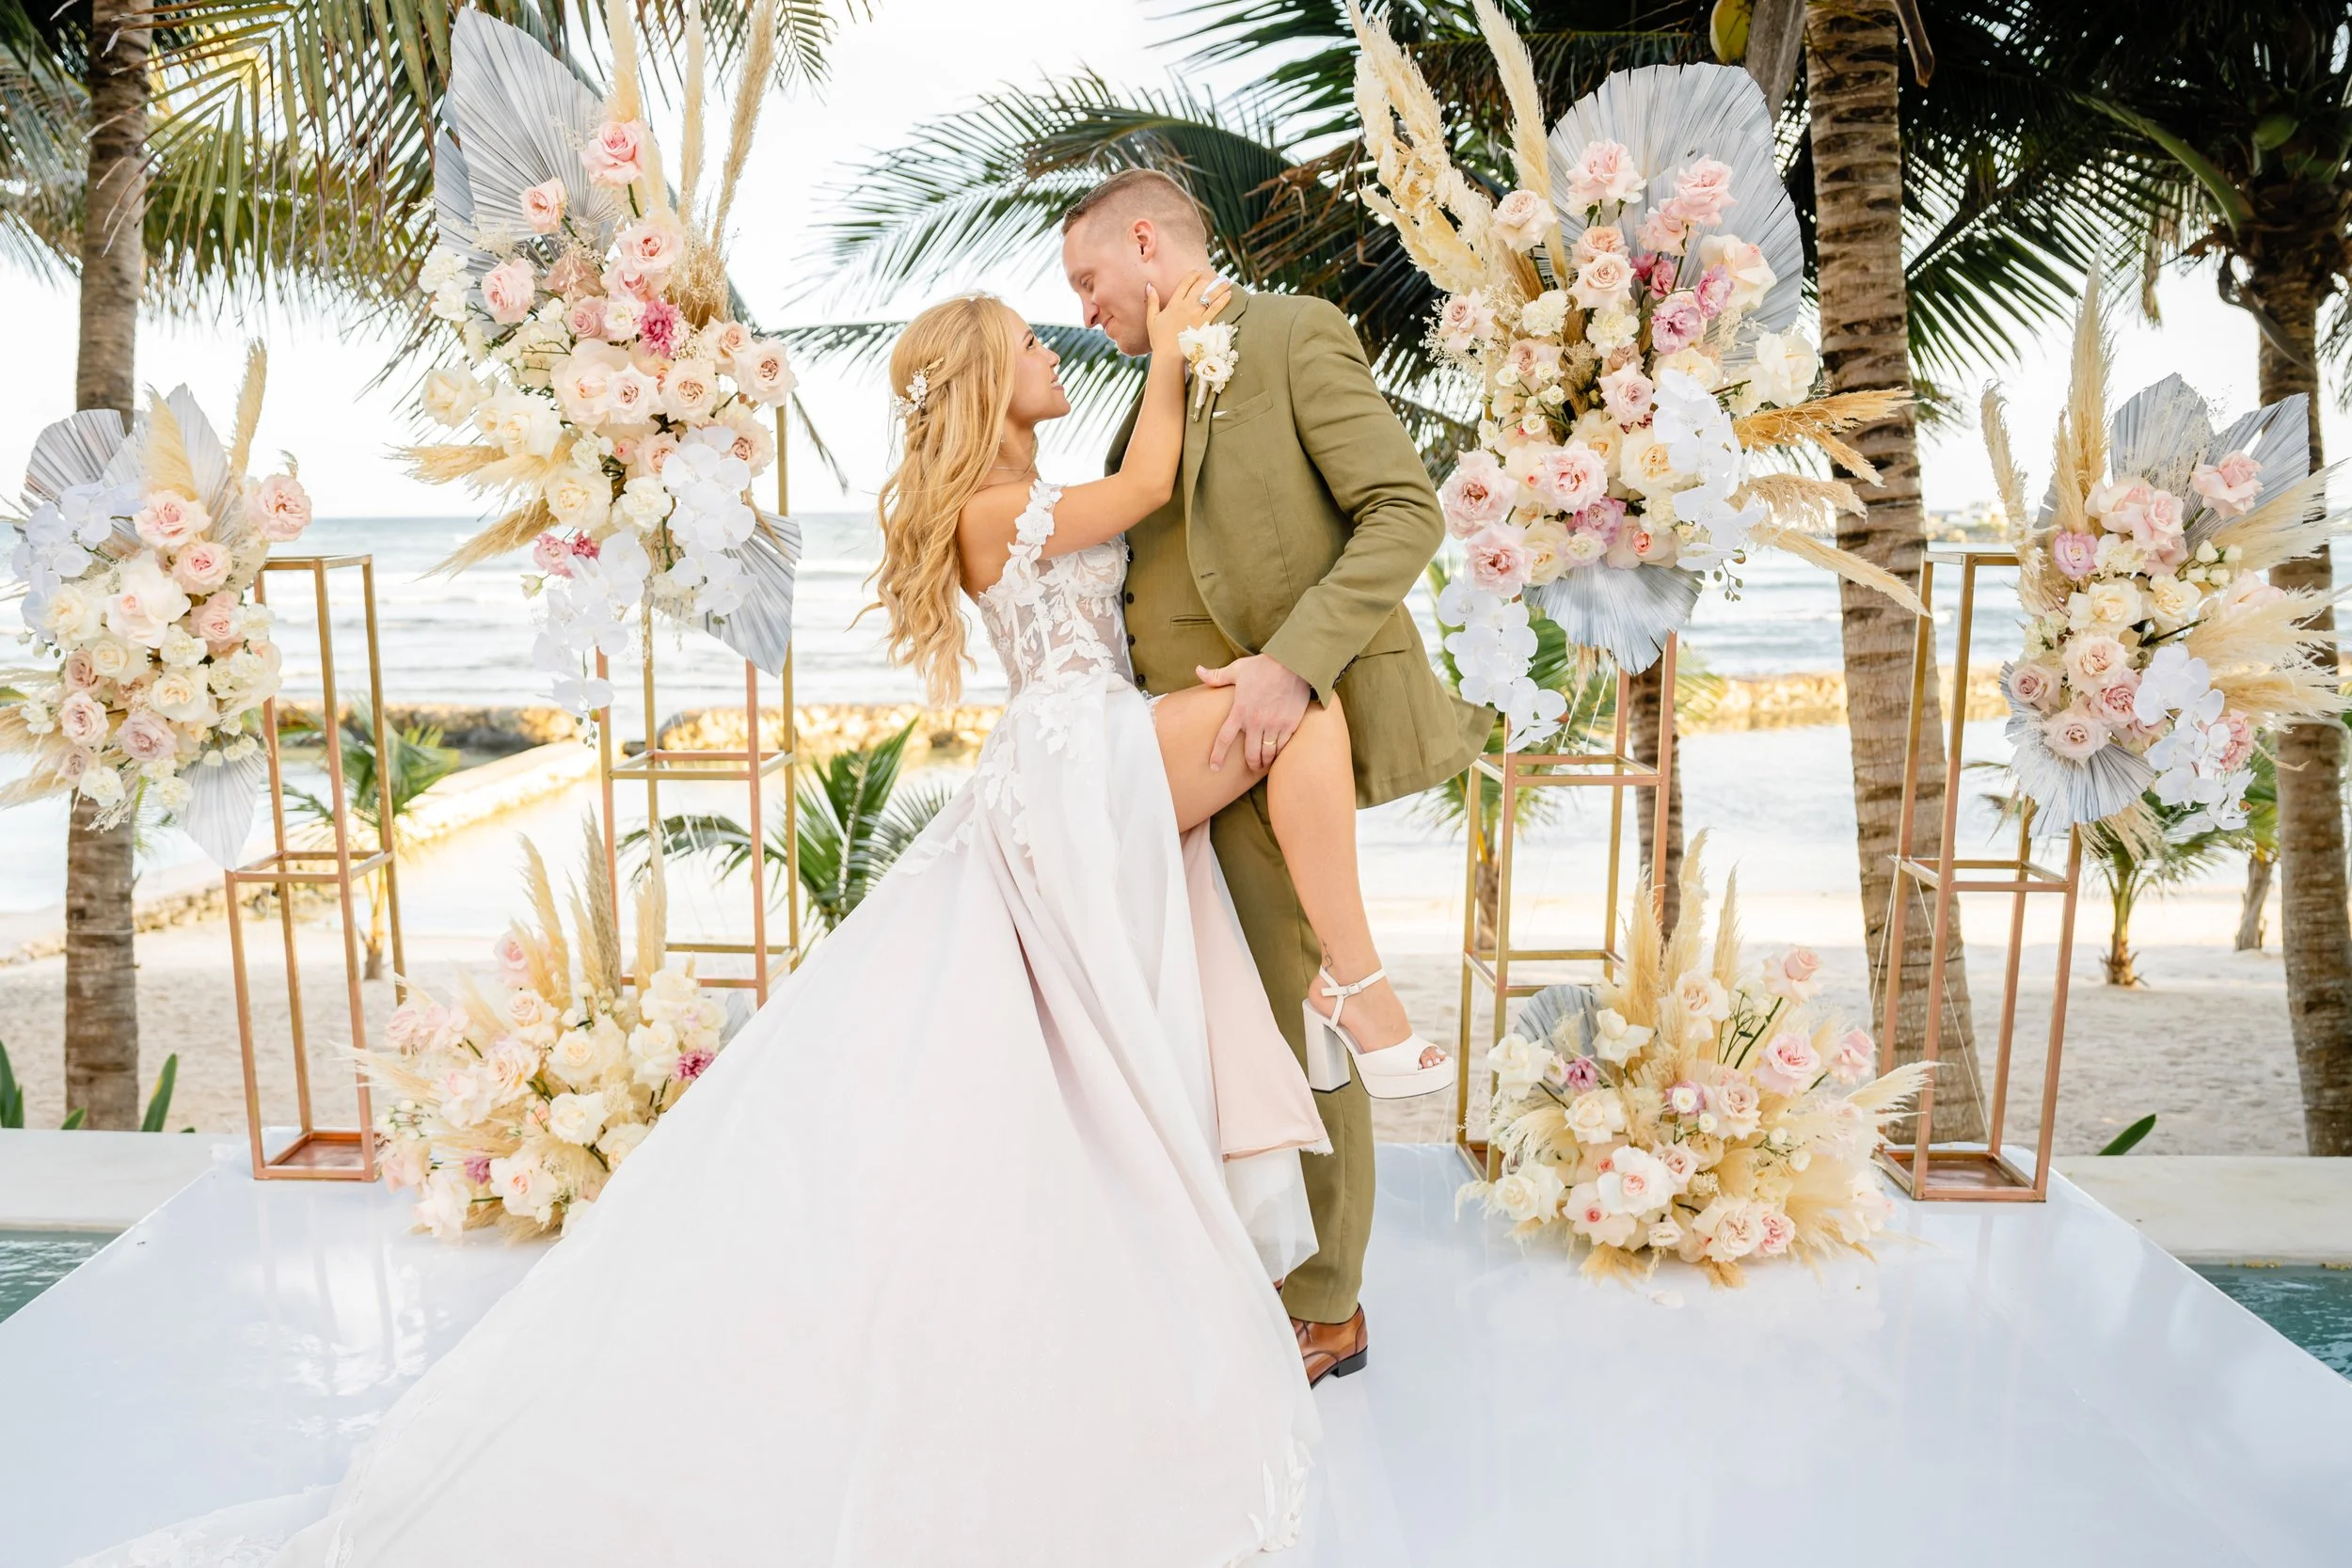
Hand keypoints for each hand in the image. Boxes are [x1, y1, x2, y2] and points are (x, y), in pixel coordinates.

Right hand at [1144, 270, 1231, 360]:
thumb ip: (1152, 301)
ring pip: (1210, 296)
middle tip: (1214, 277)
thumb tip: (1149, 285)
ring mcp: (1197, 314)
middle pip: (1199, 287)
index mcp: (1174, 304)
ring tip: (1226, 281)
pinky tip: (1229, 294)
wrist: (1169, 355)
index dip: (1192, 276)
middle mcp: (1187, 306)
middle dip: (1207, 280)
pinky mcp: (1205, 324)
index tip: (1198, 272)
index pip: (1185, 284)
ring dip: (1219, 287)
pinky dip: (1223, 300)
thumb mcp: (1152, 319)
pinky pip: (1216, 308)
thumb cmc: (1159, 339)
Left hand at [1197, 655, 1311, 772]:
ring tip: (1265, 763)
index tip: (1214, 767)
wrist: (1293, 663)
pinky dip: (1279, 753)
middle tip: (1252, 766)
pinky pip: (1283, 746)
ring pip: (1268, 753)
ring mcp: (1274, 725)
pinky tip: (1278, 753)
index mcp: (1240, 710)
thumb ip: (1217, 675)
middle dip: (1251, 764)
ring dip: (1265, 761)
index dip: (1217, 755)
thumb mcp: (1237, 669)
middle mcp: (1256, 721)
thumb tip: (1198, 670)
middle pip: (1250, 754)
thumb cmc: (1264, 666)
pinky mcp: (1290, 724)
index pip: (1224, 739)